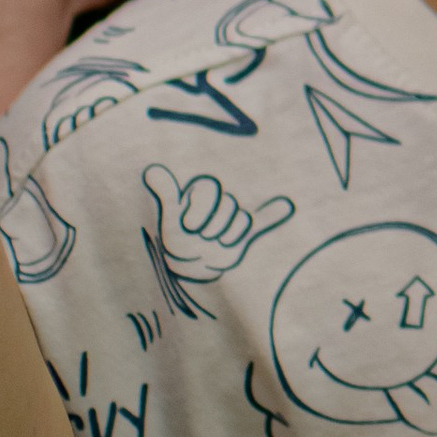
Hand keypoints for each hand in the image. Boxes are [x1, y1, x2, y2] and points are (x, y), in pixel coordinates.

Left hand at [143, 163, 296, 279]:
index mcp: (202, 193)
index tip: (189, 226)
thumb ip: (167, 194)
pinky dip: (275, 213)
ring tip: (214, 245)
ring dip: (228, 236)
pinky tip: (285, 206)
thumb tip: (150, 169)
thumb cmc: (178, 241)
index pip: (210, 189)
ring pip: (242, 220)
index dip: (200, 209)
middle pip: (228, 205)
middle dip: (214, 226)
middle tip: (201, 238)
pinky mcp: (246, 233)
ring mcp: (235, 217)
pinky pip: (263, 220)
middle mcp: (220, 202)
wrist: (191, 266)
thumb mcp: (170, 220)